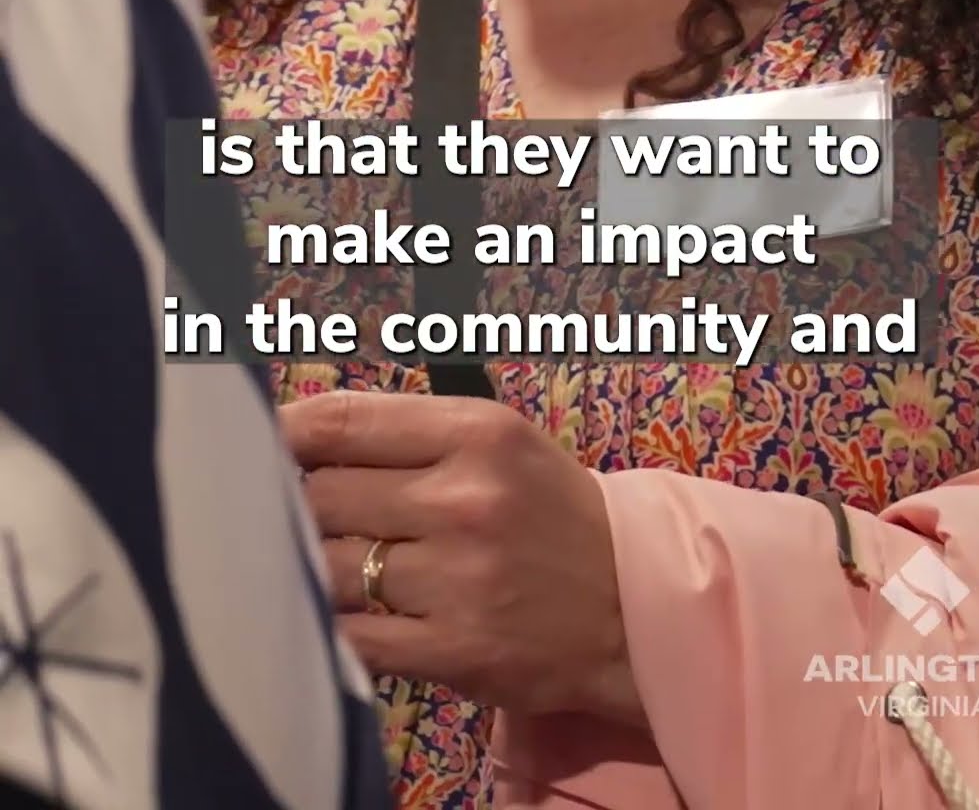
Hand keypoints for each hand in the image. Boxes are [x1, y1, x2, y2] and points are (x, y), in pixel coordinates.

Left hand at [281, 389, 643, 724]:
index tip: (254, 446)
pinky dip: (332, 630)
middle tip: (291, 517)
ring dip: (311, 572)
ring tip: (320, 568)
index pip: (341, 421)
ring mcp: (459, 577)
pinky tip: (338, 619)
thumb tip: (296, 436)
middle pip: (322, 496)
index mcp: (475, 431)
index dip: (280, 433)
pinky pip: (353, 637)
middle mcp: (465, 498)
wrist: (631, 605)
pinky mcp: (456, 648)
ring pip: (329, 568)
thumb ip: (405, 434)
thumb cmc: (548, 512)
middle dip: (296, 508)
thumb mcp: (496, 443)